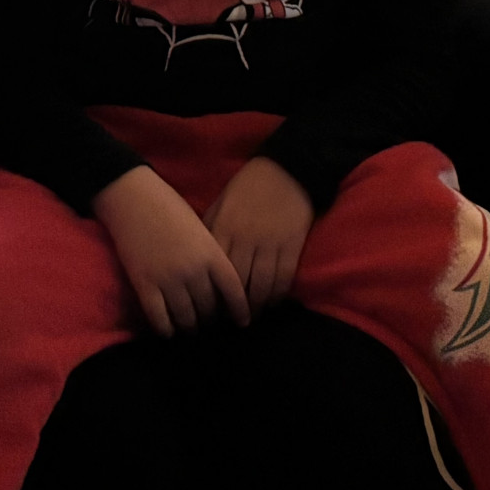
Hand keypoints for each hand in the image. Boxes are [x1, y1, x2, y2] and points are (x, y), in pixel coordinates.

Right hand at [92, 166, 248, 335]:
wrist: (133, 197)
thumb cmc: (168, 207)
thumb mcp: (200, 229)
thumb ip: (210, 256)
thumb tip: (218, 285)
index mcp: (211, 253)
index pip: (234, 291)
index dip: (240, 310)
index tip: (242, 322)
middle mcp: (193, 270)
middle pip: (209, 309)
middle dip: (210, 320)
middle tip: (209, 323)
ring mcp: (168, 280)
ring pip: (186, 319)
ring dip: (189, 327)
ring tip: (190, 328)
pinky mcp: (144, 285)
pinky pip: (159, 319)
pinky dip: (166, 330)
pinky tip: (168, 330)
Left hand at [202, 157, 312, 318]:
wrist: (287, 169)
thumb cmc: (249, 186)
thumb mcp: (221, 202)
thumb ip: (210, 228)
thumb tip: (198, 254)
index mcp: (223, 228)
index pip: (213, 269)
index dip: (210, 292)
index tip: (207, 307)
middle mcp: (245, 240)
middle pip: (236, 283)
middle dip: (232, 306)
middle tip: (228, 320)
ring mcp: (270, 244)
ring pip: (260, 286)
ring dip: (256, 306)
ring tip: (251, 316)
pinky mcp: (292, 246)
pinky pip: (283, 279)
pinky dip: (277, 296)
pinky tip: (272, 303)